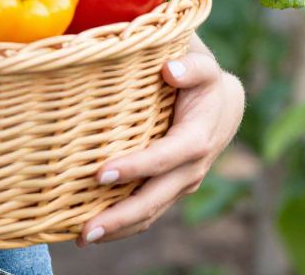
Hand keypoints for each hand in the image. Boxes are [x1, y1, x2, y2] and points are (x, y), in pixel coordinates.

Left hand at [77, 40, 244, 246]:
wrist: (223, 104)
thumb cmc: (203, 80)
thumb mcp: (203, 67)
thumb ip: (190, 67)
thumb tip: (170, 69)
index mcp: (196, 139)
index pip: (164, 158)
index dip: (135, 167)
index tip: (100, 173)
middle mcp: (190, 169)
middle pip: (154, 199)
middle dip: (120, 217)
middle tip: (84, 229)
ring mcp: (180, 183)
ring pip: (149, 213)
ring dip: (118, 228)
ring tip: (81, 237)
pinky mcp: (170, 188)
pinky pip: (148, 210)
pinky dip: (123, 224)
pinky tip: (94, 229)